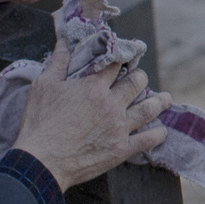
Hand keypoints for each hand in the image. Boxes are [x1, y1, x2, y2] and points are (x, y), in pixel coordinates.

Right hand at [11, 47, 170, 188]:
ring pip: (149, 109)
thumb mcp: (43, 86)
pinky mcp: (121, 149)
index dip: (119, 58)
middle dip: (139, 77)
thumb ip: (57, 62)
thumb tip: (63, 42)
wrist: (42, 161)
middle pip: (136, 83)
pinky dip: (158, 134)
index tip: (122, 57)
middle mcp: (111, 104)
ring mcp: (119, 127)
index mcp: (93, 87)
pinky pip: (148, 140)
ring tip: (165, 98)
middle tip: (140, 78)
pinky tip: (161, 131)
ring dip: (159, 101)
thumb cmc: (39, 123)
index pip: (114, 64)